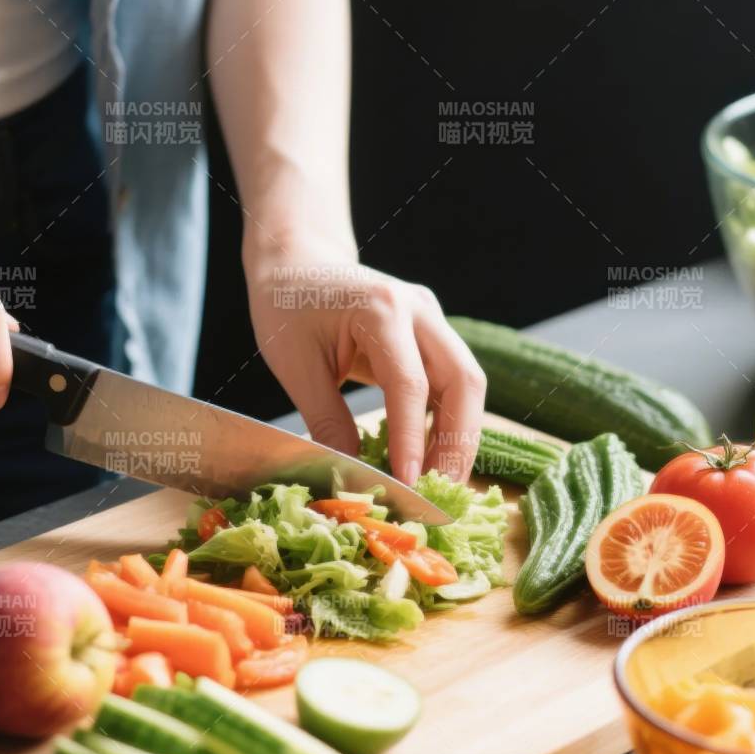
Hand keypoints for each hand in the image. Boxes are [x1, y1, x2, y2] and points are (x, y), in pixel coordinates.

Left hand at [246, 253, 486, 481]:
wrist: (296, 261)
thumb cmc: (287, 306)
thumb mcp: (295, 366)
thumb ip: (327, 420)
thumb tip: (351, 477)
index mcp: (382, 309)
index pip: (410, 384)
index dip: (413, 439)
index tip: (409, 485)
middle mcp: (419, 310)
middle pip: (464, 380)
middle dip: (458, 442)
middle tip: (441, 493)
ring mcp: (431, 319)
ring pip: (467, 383)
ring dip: (459, 435)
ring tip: (440, 484)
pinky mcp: (431, 335)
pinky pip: (452, 382)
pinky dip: (448, 421)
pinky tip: (432, 456)